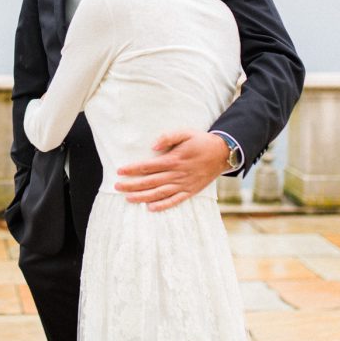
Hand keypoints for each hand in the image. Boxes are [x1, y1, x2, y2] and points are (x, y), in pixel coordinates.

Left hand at [114, 130, 229, 211]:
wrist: (222, 153)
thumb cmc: (201, 141)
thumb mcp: (185, 133)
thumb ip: (168, 137)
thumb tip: (152, 146)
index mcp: (174, 159)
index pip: (148, 166)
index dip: (132, 169)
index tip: (120, 171)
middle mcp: (177, 174)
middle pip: (150, 181)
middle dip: (132, 185)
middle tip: (117, 186)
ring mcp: (184, 184)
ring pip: (159, 193)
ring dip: (142, 197)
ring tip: (128, 198)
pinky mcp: (190, 191)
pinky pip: (175, 201)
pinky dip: (162, 206)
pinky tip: (150, 208)